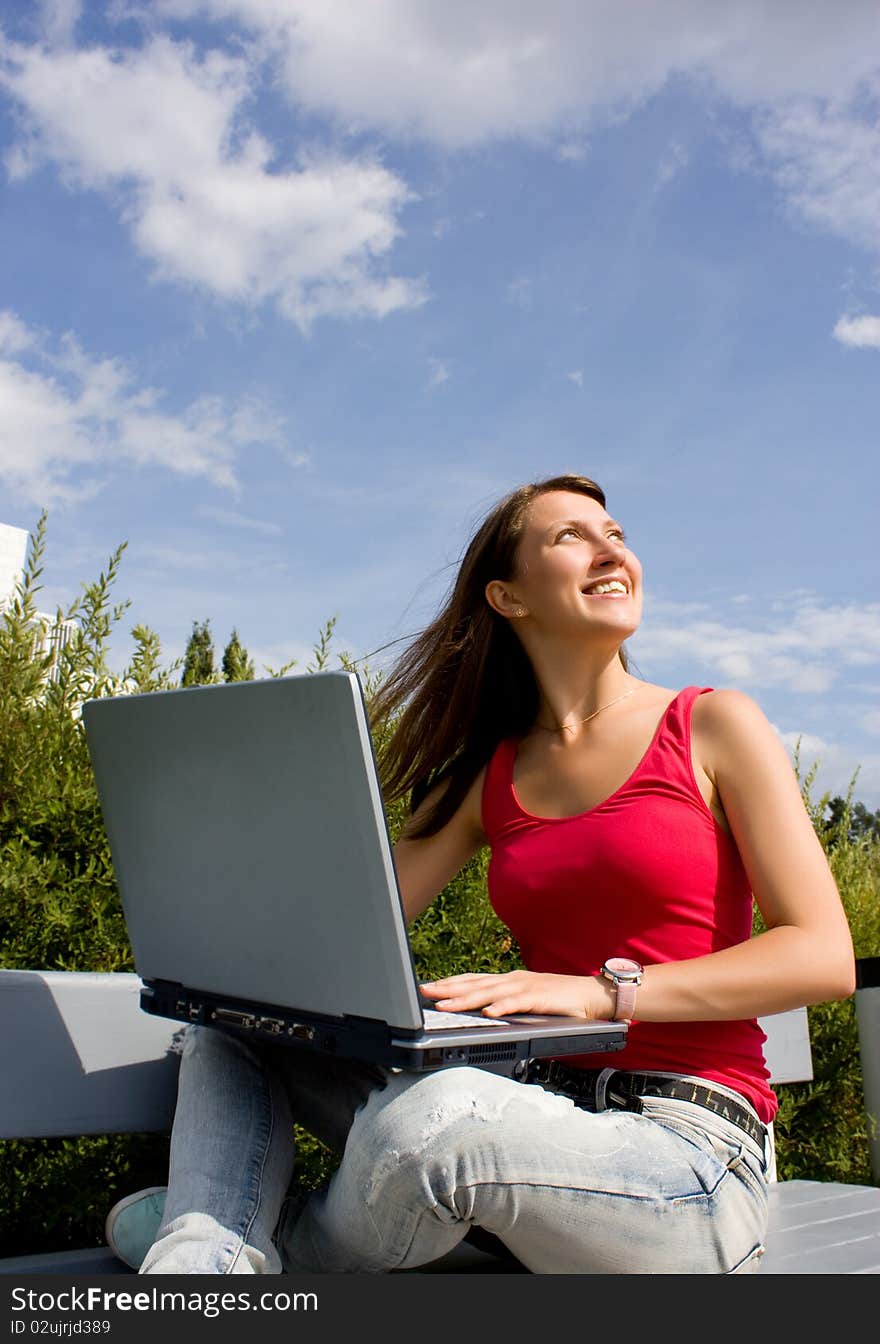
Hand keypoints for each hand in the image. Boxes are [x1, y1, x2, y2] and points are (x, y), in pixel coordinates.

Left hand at [420, 969, 609, 1019]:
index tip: (427, 987)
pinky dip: (501, 1006)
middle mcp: (513, 979)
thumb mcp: (527, 1000)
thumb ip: (506, 1004)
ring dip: (465, 998)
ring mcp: (526, 987)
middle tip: (425, 993)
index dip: (449, 983)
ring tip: (445, 1005)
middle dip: (447, 989)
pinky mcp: (540, 998)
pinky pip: (517, 1002)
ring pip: (489, 992)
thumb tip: (482, 1013)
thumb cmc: (561, 1000)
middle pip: (474, 983)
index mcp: (508, 980)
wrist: (594, 995)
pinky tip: (488, 1012)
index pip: (472, 979)